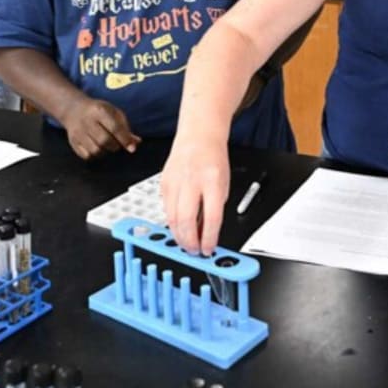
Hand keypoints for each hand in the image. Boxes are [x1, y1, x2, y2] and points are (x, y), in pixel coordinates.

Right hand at [59, 96, 140, 159]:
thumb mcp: (114, 112)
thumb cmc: (99, 111)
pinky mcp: (73, 142)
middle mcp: (87, 121)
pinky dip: (95, 155)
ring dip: (105, 152)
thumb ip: (125, 127)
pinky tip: (97, 148)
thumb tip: (136, 142)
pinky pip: (86, 156)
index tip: (132, 148)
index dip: (125, 139)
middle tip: (116, 144)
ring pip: (95, 150)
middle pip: (104, 140)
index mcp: (100, 110)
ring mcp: (78, 132)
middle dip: (115, 146)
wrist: (74, 109)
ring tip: (106, 146)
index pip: (114, 127)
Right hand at [161, 131, 229, 255]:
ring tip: (186, 244)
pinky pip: (166, 209)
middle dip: (189, 241)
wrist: (198, 136)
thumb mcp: (224, 184)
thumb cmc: (214, 159)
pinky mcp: (163, 183)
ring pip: (172, 218)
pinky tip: (179, 227)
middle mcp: (192, 180)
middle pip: (186, 220)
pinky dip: (172, 222)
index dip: (209, 238)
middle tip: (194, 251)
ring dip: (178, 236)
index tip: (209, 250)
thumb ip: (215, 209)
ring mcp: (175, 181)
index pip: (211, 217)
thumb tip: (204, 234)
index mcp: (213, 180)